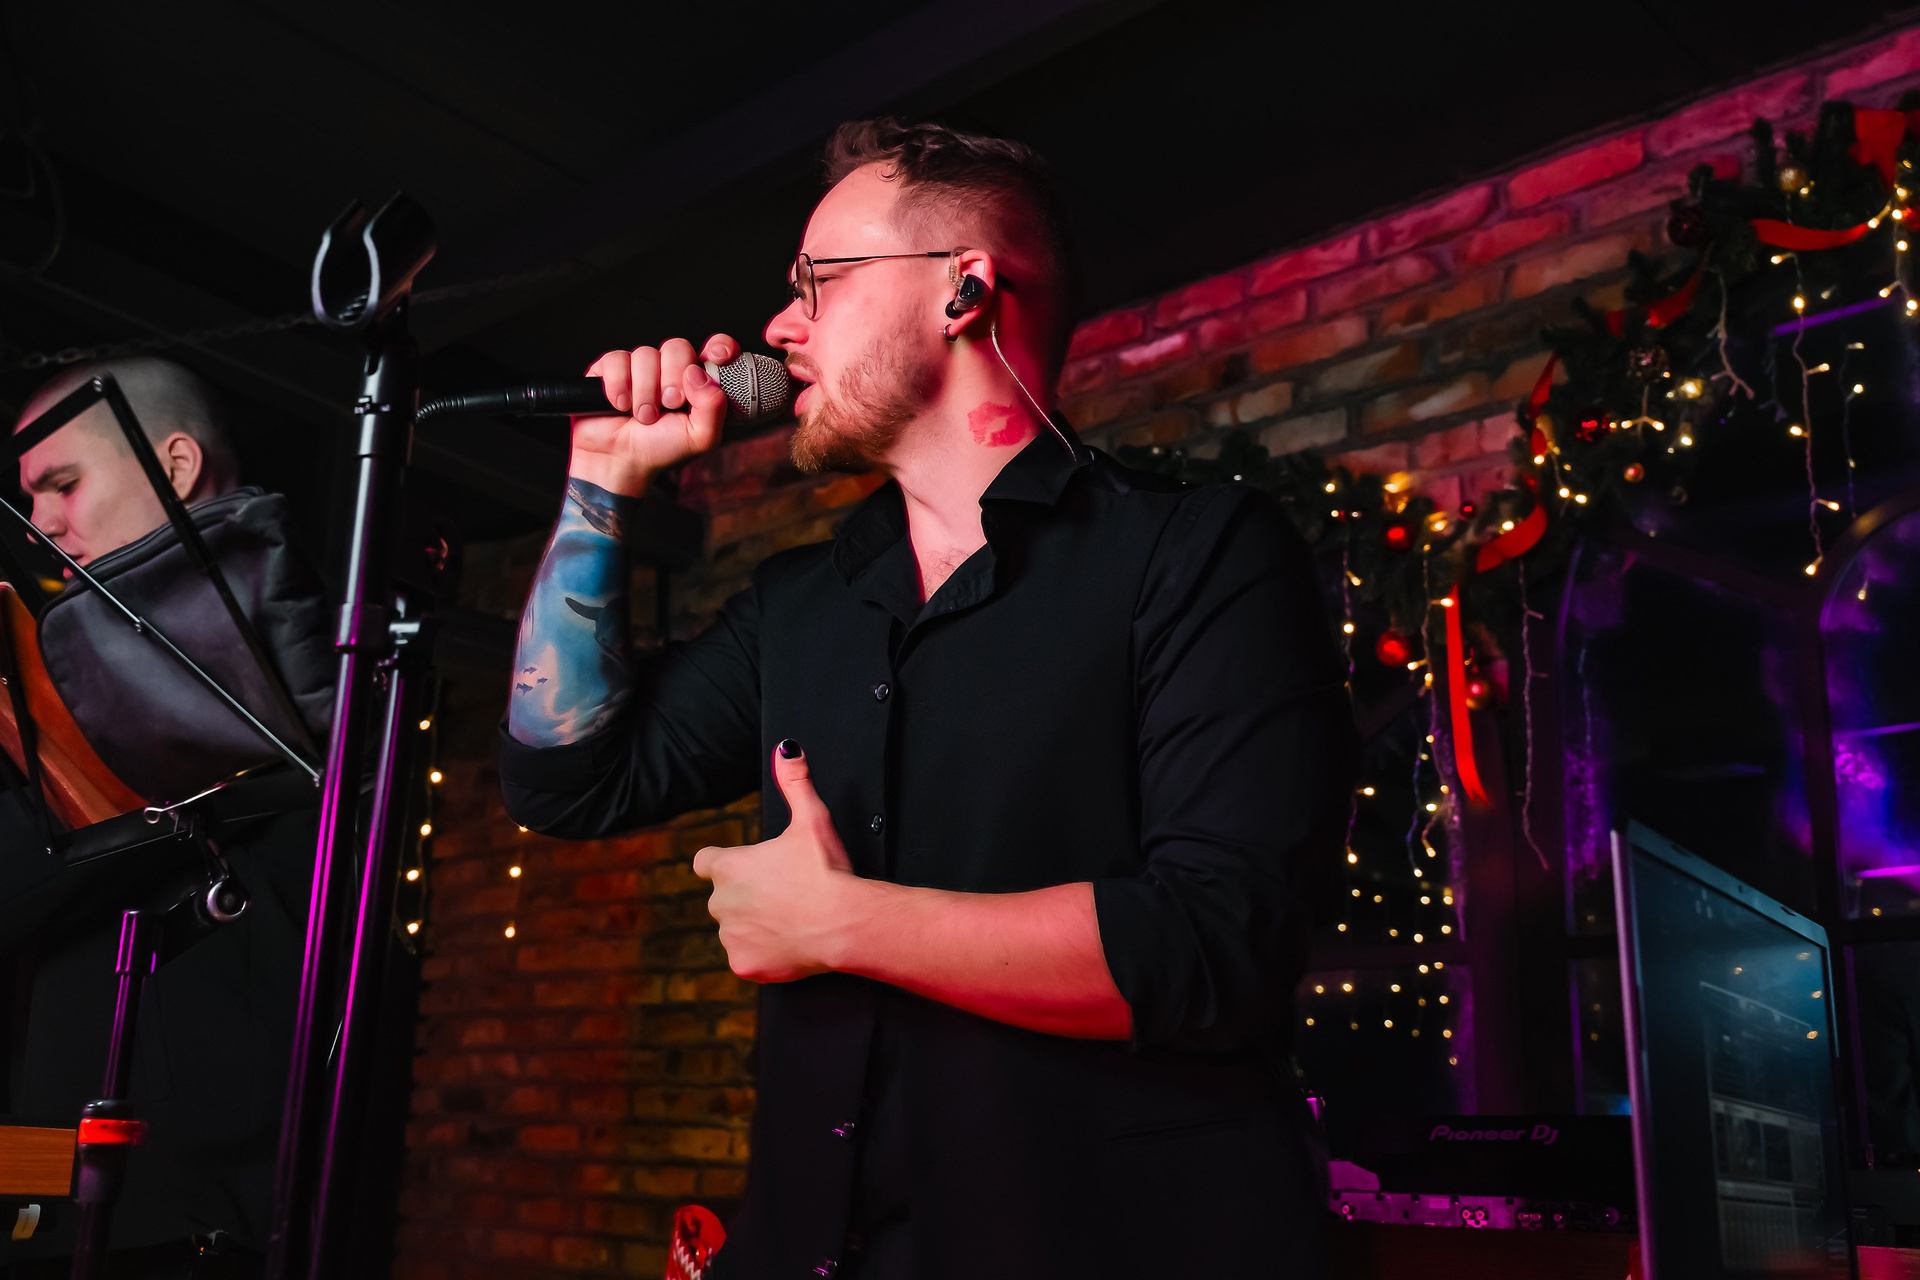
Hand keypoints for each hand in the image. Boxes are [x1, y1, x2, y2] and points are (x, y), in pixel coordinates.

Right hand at [569, 333, 740, 495]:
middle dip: (673, 378)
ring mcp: (640, 365)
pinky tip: (620, 405)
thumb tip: (698, 374)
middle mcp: (670, 367)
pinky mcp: (611, 367)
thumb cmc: (662, 448)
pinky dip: (619, 386)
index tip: (717, 358)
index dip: (719, 346)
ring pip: (646, 354)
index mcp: (696, 380)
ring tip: (644, 416)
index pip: (716, 347)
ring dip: (645, 391)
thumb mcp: (700, 437)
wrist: (622, 460)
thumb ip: (713, 408)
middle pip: (677, 347)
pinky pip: (617, 359)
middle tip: (669, 405)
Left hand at [692, 740, 858, 982]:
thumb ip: (794, 783)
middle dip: (745, 896)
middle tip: (781, 894)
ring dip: (753, 925)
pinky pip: (746, 958)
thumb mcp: (812, 819)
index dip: (724, 863)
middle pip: (722, 897)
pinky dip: (763, 954)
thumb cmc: (826, 870)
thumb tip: (786, 750)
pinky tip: (788, 943)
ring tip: (789, 918)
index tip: (748, 869)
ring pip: (734, 929)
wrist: (844, 922)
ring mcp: (731, 936)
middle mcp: (720, 902)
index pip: (706, 862)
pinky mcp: (744, 964)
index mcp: (729, 867)